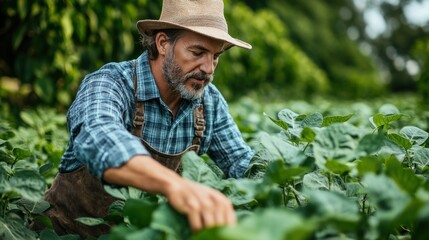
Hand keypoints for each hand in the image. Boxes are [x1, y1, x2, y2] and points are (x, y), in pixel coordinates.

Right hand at [104, 155, 235, 230]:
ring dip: (208, 231)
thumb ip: (215, 210)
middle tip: (217, 237)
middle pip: (220, 218)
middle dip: (220, 230)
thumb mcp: (205, 198)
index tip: (229, 232)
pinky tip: (195, 233)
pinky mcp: (188, 203)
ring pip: (210, 220)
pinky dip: (197, 228)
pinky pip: (196, 219)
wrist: (171, 183)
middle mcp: (210, 197)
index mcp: (217, 195)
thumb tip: (224, 226)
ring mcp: (199, 199)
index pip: (228, 210)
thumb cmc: (189, 195)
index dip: (230, 222)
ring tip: (205, 236)